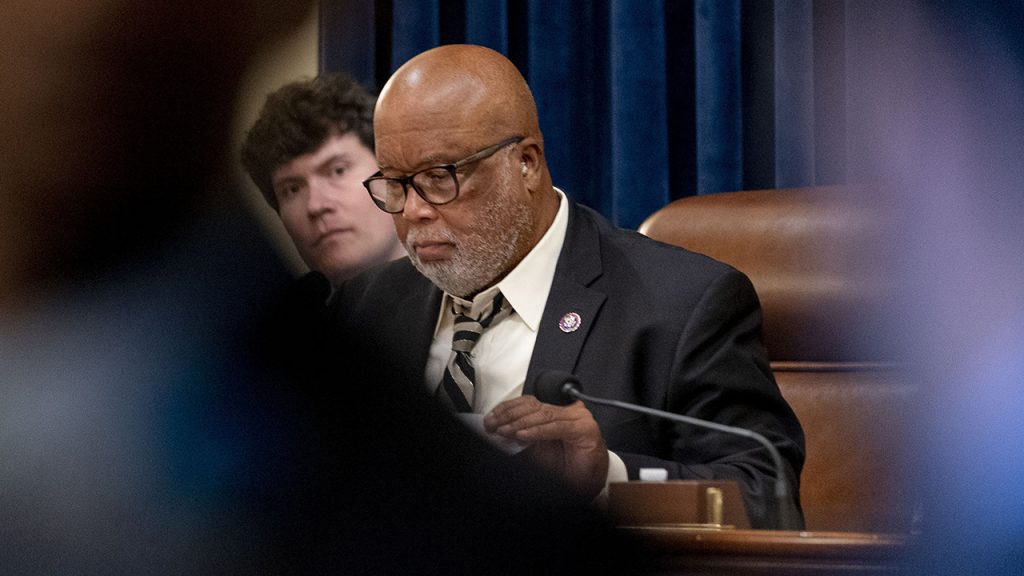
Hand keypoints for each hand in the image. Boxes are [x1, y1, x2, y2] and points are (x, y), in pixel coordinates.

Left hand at [484, 395, 608, 498]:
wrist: (589, 481)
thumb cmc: (566, 465)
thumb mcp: (536, 448)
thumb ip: (520, 436)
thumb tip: (498, 431)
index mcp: (555, 409)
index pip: (527, 402)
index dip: (506, 409)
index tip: (490, 419)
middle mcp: (567, 409)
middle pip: (533, 405)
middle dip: (509, 415)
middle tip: (493, 426)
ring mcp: (578, 417)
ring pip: (543, 414)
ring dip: (520, 423)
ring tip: (504, 431)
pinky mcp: (585, 429)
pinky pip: (557, 427)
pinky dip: (538, 431)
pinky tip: (523, 435)